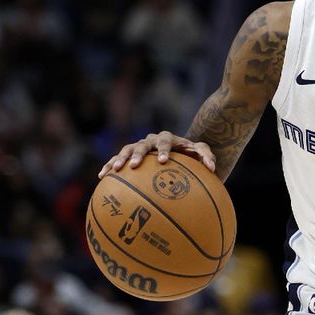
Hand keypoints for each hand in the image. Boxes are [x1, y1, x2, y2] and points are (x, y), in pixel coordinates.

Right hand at [97, 130, 215, 177]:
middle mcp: (151, 140)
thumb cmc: (190, 154)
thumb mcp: (201, 152)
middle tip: (133, 166)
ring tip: (113, 170)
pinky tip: (101, 176)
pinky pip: (117, 159)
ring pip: (126, 150)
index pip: (165, 141)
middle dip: (137, 154)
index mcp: (167, 138)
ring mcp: (138, 147)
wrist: (177, 152)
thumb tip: (213, 168)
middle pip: (142, 144)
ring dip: (119, 159)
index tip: (162, 161)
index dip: (163, 150)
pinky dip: (110, 165)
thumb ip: (207, 156)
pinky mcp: (129, 156)